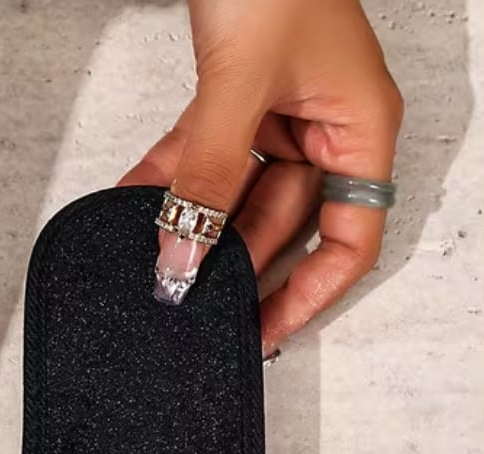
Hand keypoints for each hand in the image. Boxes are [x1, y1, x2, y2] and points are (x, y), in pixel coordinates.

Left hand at [120, 0, 402, 354]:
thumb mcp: (238, 89)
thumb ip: (207, 180)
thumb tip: (180, 263)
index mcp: (358, 128)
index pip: (349, 238)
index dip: (309, 293)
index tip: (263, 333)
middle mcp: (321, 126)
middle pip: (281, 222)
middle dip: (231, 263)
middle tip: (185, 306)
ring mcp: (275, 113)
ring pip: (235, 195)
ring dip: (190, 226)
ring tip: (149, 267)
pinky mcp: (230, 99)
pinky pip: (199, 158)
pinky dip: (164, 183)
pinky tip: (126, 212)